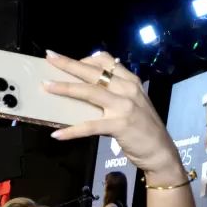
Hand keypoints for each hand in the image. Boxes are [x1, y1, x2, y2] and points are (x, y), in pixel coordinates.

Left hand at [43, 50, 185, 182]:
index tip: (65, 58)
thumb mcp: (132, 102)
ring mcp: (124, 106)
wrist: (160, 150)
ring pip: (89, 92)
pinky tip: (57, 135)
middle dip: (69, 63)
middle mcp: (127, 88)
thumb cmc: (142, 127)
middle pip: (93, 72)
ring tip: (46, 86)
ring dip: (65, 88)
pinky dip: (72, 131)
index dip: (84, 58)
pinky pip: (90, 126)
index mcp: (130, 81)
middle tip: (50, 56)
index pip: (105, 62)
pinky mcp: (119, 125)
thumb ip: (116, 91)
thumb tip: (90, 86)